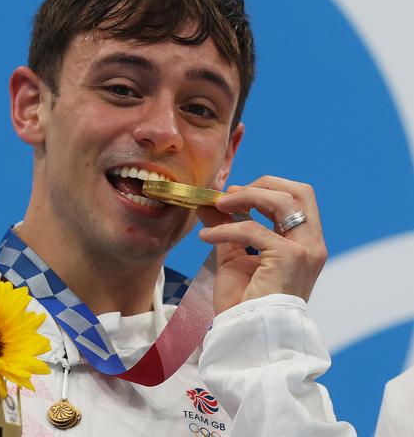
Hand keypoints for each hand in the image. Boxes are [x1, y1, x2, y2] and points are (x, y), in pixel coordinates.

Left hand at [197, 175, 327, 314]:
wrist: (247, 333)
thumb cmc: (245, 302)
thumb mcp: (233, 256)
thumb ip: (226, 227)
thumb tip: (208, 203)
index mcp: (304, 243)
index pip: (297, 198)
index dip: (265, 188)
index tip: (233, 195)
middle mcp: (312, 244)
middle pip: (298, 191)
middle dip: (261, 185)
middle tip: (229, 195)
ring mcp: (305, 250)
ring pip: (281, 201)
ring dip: (244, 197)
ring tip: (216, 206)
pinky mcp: (290, 257)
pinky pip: (253, 229)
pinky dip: (225, 229)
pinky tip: (206, 237)